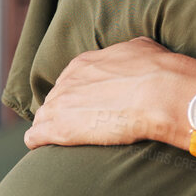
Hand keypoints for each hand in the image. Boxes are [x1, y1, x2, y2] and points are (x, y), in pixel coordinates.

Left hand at [22, 36, 195, 149]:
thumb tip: (133, 55)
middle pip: (57, 98)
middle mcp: (68, 81)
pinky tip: (40, 147)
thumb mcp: (141, 49)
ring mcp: (61, 104)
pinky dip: (37, 141)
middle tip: (79, 124)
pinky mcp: (59, 129)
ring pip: (43, 116)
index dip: (78, 93)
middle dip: (65, 110)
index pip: (71, 80)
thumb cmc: (158, 70)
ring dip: (49, 126)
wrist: (159, 92)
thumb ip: (128, 53)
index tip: (88, 104)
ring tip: (56, 139)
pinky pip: (36, 136)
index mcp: (85, 64)